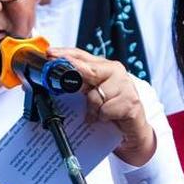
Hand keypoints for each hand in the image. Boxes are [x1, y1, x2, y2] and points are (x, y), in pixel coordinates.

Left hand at [48, 47, 156, 166]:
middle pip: (89, 70)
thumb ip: (79, 84)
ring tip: (98, 113)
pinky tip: (108, 118)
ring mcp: (125, 85)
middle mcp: (115, 71)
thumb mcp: (92, 94)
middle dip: (74, 73)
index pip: (82, 55)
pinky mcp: (131, 101)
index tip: (50, 53)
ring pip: (95, 95)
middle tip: (62, 79)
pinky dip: (103, 117)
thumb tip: (56, 79)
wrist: (133, 130)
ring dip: (92, 109)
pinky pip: (105, 109)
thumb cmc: (110, 110)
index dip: (65, 54)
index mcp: (103, 66)